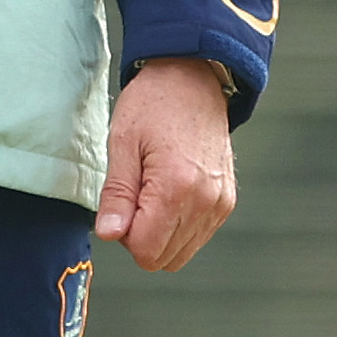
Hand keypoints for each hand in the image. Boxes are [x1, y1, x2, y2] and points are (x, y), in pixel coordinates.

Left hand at [96, 55, 240, 271]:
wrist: (193, 77)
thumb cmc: (153, 104)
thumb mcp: (123, 143)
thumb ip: (117, 195)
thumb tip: (109, 235)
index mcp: (177, 188)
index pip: (145, 251)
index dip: (124, 235)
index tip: (122, 202)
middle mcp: (206, 201)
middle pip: (163, 258)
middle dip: (141, 237)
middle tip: (135, 195)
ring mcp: (220, 203)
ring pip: (181, 252)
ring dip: (160, 232)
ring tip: (153, 190)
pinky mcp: (227, 201)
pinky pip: (197, 236)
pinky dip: (178, 225)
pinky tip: (170, 191)